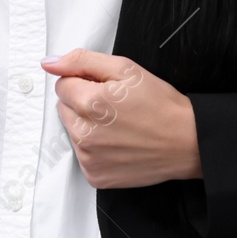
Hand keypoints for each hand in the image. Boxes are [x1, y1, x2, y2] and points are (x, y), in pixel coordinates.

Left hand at [41, 49, 201, 188]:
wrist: (186, 142)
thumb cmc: (160, 104)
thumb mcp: (125, 68)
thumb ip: (82, 61)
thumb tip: (50, 63)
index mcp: (90, 103)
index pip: (62, 85)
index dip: (84, 81)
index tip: (106, 88)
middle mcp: (85, 134)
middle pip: (64, 108)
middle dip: (82, 102)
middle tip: (114, 106)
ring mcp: (89, 159)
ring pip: (72, 131)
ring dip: (87, 125)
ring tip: (118, 125)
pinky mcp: (95, 176)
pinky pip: (82, 155)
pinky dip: (95, 148)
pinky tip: (118, 143)